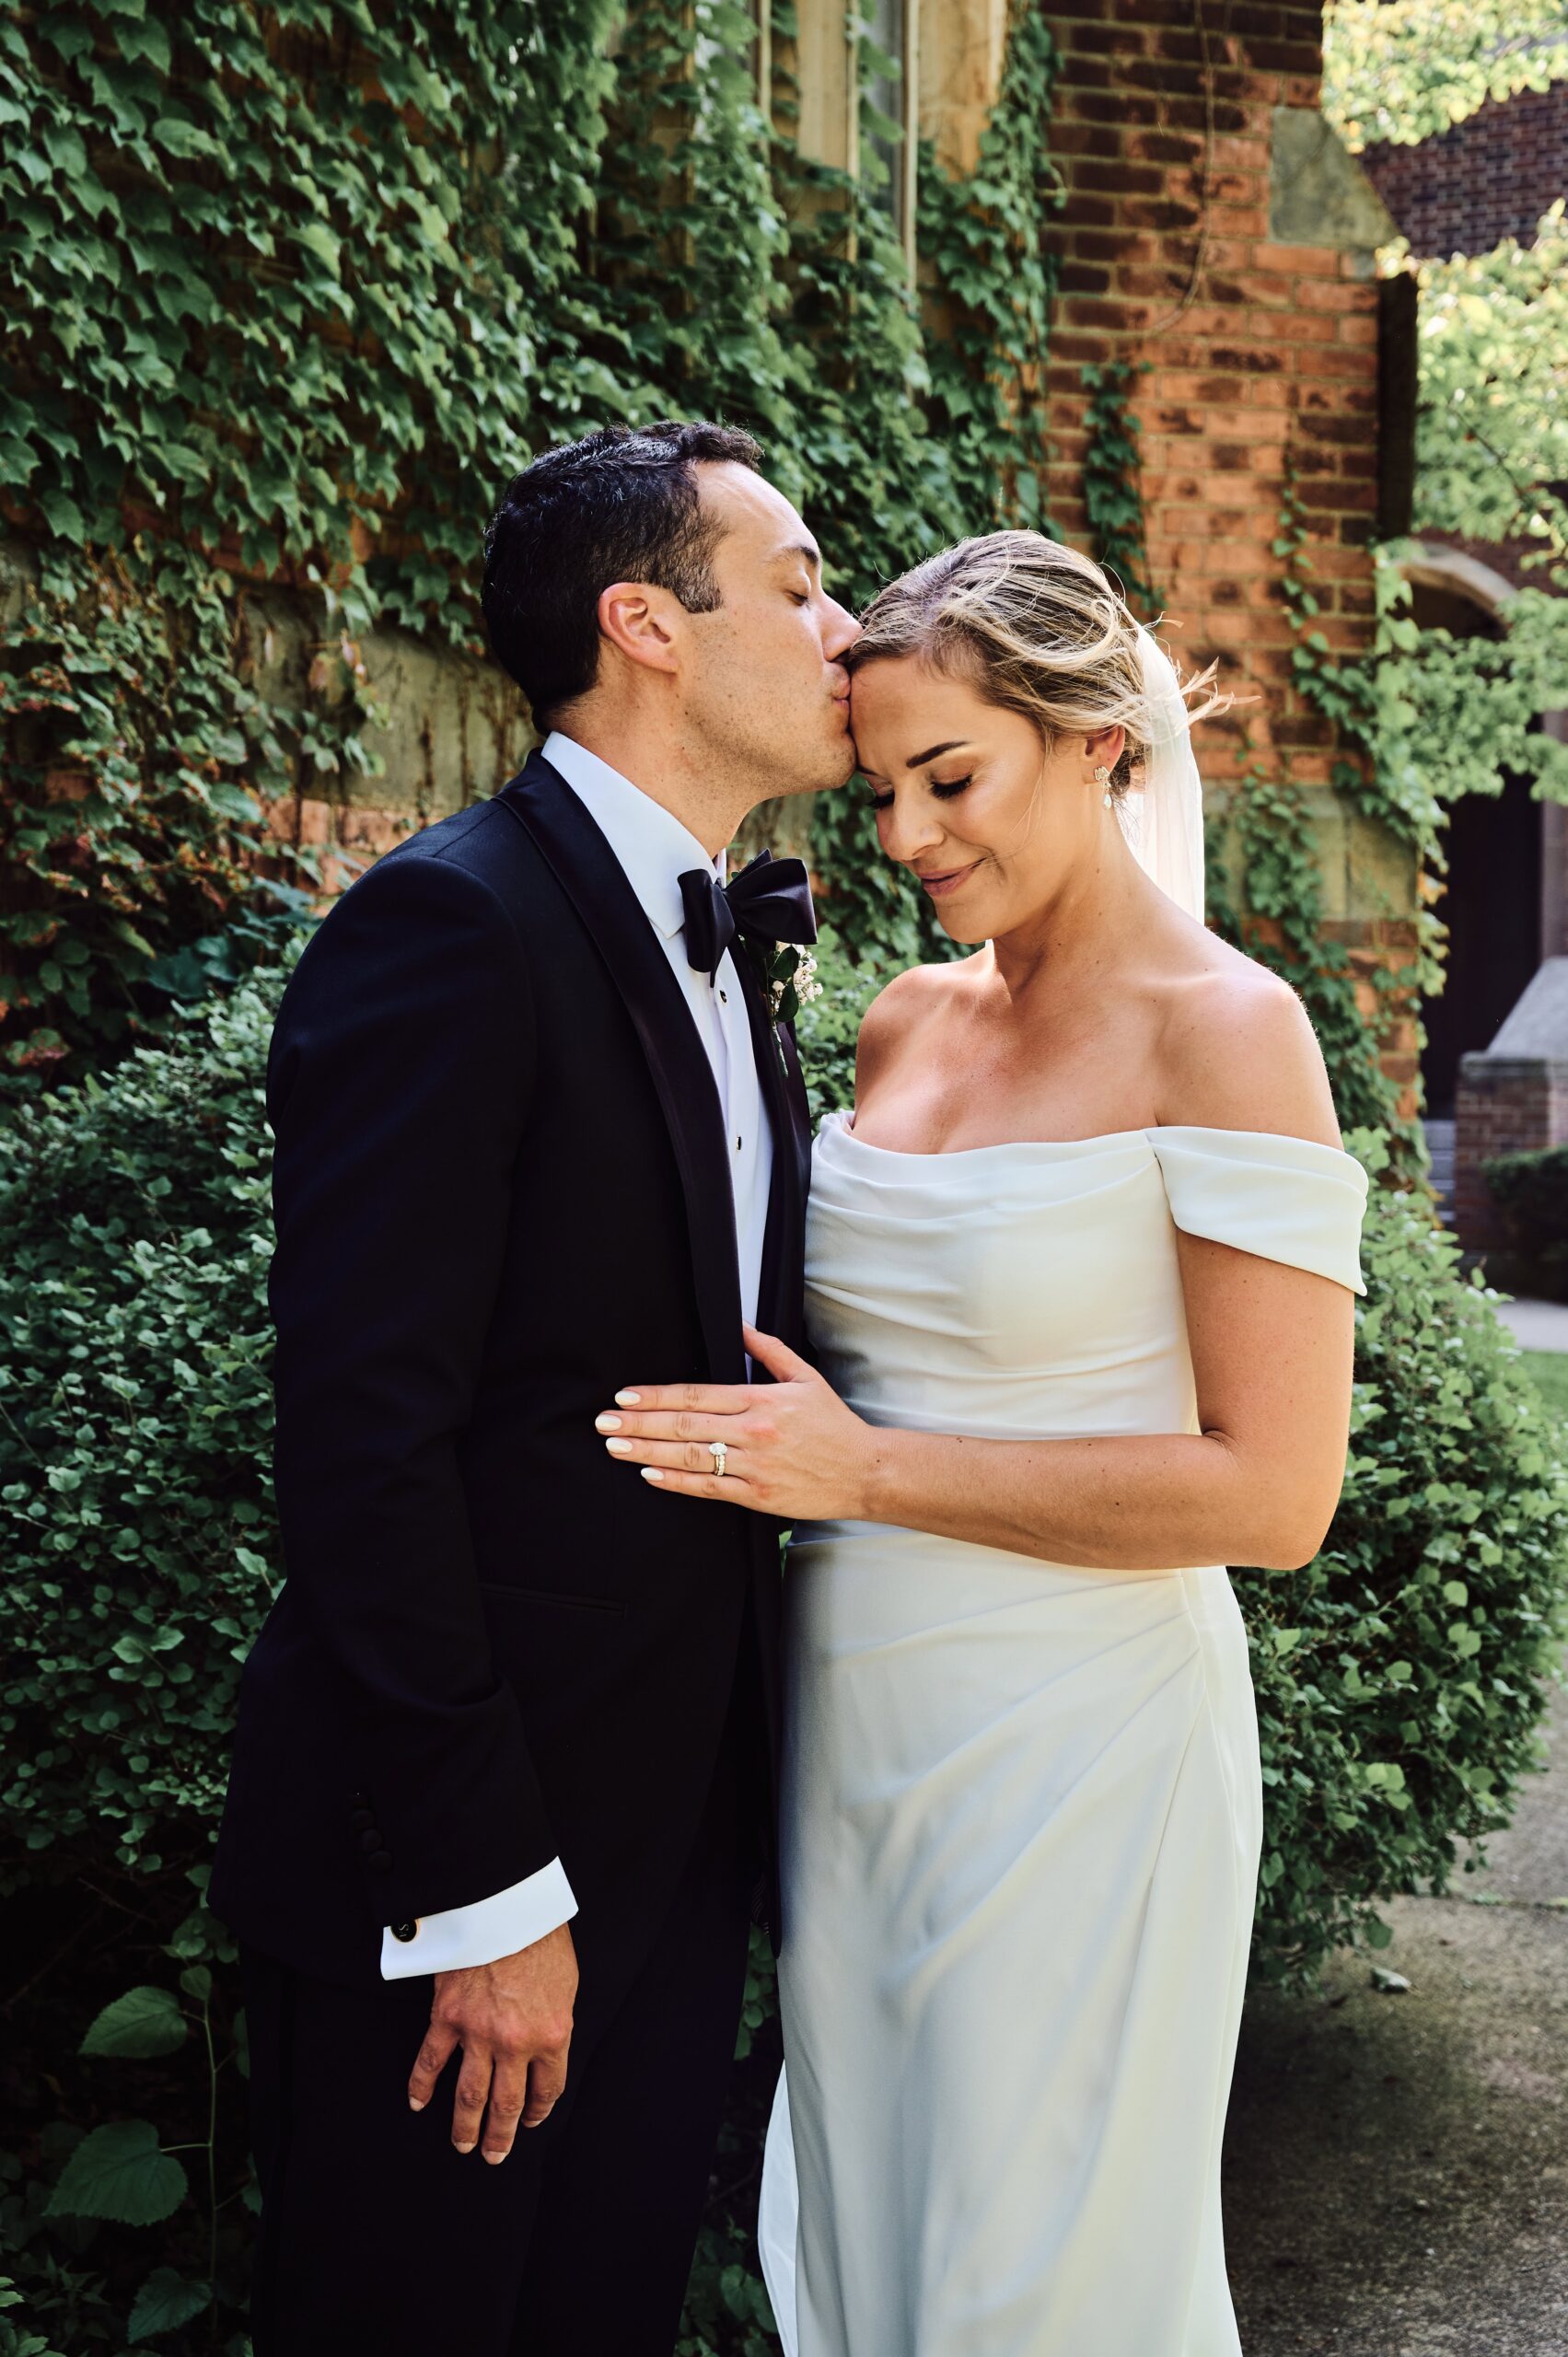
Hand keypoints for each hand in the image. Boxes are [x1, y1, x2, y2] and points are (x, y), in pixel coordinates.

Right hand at [407, 1921, 577, 2162]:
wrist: (505, 1905)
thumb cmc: (541, 1936)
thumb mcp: (566, 1983)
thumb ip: (554, 2020)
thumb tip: (547, 2044)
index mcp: (552, 2035)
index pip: (548, 2088)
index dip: (539, 2110)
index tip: (531, 2120)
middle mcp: (515, 2044)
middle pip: (507, 2104)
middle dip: (501, 2135)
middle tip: (494, 2156)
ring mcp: (478, 2034)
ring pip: (470, 2094)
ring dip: (465, 2125)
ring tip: (463, 2145)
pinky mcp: (447, 2018)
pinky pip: (431, 2061)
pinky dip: (422, 2085)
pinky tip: (419, 2103)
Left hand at [596, 1324, 875, 1521]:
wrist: (865, 1471)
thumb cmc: (834, 1425)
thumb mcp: (805, 1377)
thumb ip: (768, 1350)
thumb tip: (739, 1325)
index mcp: (762, 1398)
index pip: (696, 1394)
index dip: (656, 1395)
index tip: (626, 1395)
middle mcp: (755, 1431)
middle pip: (684, 1425)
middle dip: (638, 1423)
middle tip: (604, 1421)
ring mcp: (755, 1465)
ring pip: (690, 1457)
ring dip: (646, 1451)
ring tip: (616, 1446)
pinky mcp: (758, 1495)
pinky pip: (709, 1488)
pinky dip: (676, 1481)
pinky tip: (650, 1474)